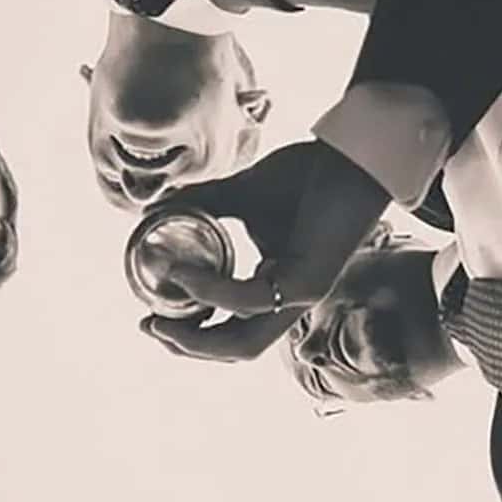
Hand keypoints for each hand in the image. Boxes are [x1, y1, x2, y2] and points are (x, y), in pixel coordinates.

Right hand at [141, 140, 388, 362]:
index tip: (153, 318)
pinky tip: (181, 275)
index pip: (236, 330)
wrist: (352, 153)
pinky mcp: (310, 283)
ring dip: (195, 333)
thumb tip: (153, 212)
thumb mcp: (241, 193)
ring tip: (159, 312)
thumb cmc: (307, 172)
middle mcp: (293, 299)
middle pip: (237, 349)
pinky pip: (248, 300)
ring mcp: (303, 296)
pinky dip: (210, 292)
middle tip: (149, 327)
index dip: (194, 334)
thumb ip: (202, 204)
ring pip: (244, 341)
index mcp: (280, 285)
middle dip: (189, 346)